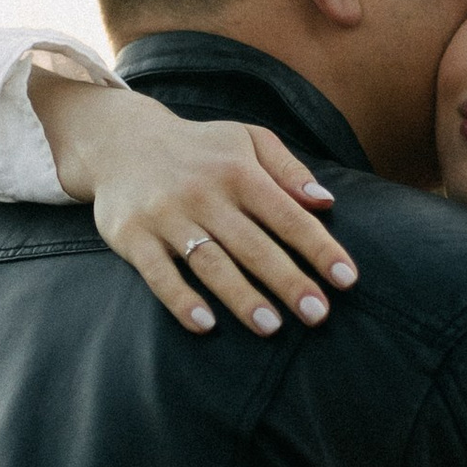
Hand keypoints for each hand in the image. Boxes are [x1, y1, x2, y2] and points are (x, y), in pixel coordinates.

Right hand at [28, 73, 357, 338]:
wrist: (120, 141)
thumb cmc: (200, 148)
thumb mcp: (247, 139)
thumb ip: (288, 169)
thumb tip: (326, 201)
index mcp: (239, 171)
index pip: (287, 215)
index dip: (319, 248)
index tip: (346, 279)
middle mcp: (204, 194)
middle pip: (253, 245)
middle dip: (288, 281)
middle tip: (318, 315)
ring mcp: (166, 216)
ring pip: (210, 262)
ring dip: (241, 296)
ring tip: (271, 327)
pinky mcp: (132, 236)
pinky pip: (158, 274)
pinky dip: (181, 300)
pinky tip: (206, 324)